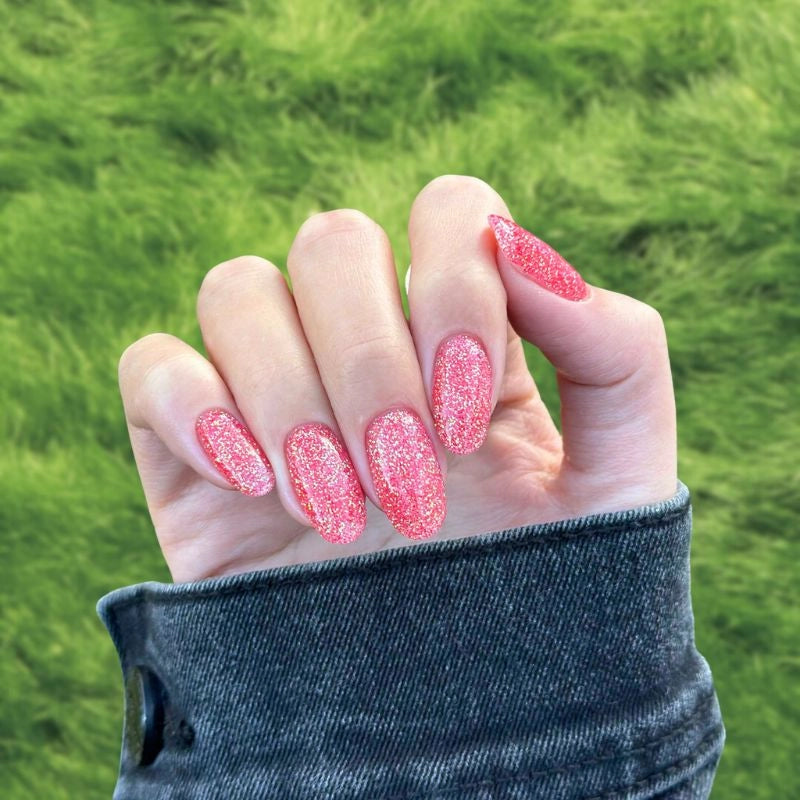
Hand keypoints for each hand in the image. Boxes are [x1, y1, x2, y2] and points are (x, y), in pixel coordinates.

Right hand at [118, 176, 675, 581]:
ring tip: (338, 511)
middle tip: (409, 482)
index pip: (449, 209)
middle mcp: (368, 347)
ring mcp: (275, 392)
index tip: (469, 415)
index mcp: (466, 338)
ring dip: (291, 394)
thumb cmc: (546, 606)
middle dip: (369, 360)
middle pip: (330, 240)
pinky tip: (253, 483)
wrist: (453, 728)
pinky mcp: (194, 451)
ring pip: (238, 289)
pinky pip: (151, 366)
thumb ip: (619, 353)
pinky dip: (190, 406)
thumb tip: (519, 247)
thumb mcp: (619, 484)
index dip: (453, 281)